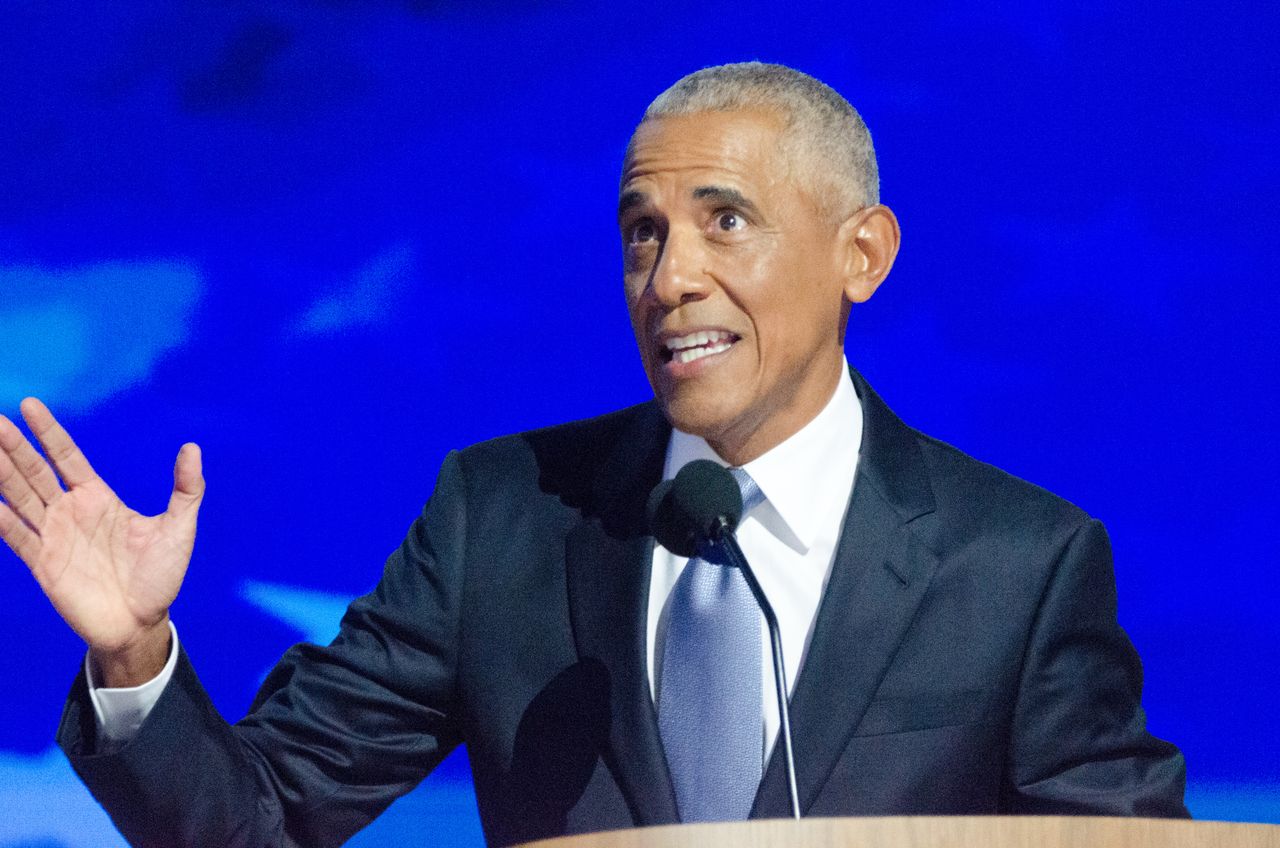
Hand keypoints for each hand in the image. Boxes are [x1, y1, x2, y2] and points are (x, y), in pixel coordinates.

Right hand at [0, 398, 204, 684]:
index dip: (49, 432)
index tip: (29, 405)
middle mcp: (70, 512)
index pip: (67, 457)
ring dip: (1, 474)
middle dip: (13, 447)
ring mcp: (53, 536)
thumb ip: (187, 488)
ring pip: (19, 497)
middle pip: (35, 471)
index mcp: (98, 498)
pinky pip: (15, 536)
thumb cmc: (161, 576)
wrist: (142, 623)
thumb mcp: (179, 527)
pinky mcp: (43, 564)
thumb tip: (192, 447)